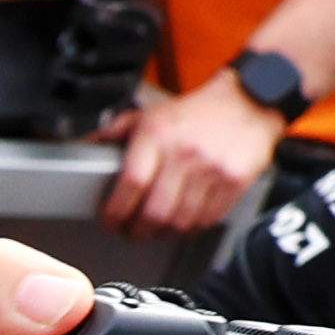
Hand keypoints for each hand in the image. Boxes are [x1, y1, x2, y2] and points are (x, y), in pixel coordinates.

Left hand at [104, 71, 288, 240]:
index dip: (115, 212)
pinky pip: (206, 219)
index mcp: (158, 136)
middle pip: (154, 212)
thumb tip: (85, 144)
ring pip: (179, 221)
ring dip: (162, 233)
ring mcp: (212, 170)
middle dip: (136, 231)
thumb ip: (115, 131)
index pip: (130, 185)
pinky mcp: (234, 182)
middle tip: (129, 232)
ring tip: (153, 230)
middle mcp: (184, 153)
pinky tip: (181, 222)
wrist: (249, 100)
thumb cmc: (196, 112)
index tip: (109, 220)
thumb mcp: (150, 114)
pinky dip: (189, 228)